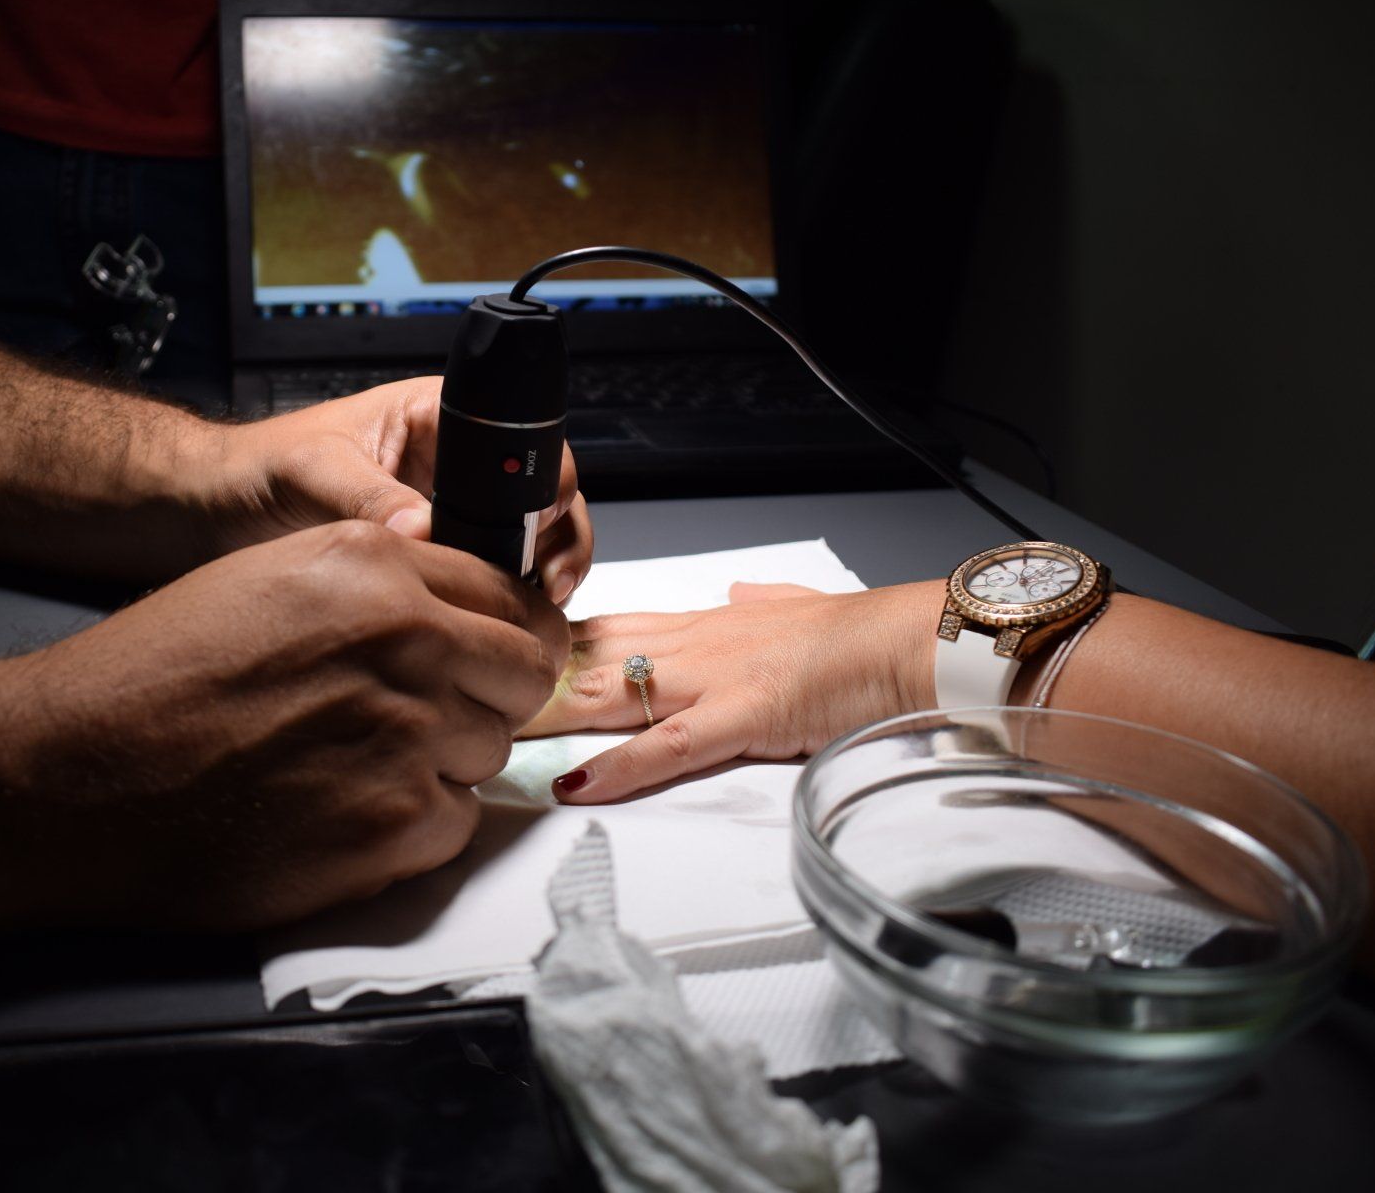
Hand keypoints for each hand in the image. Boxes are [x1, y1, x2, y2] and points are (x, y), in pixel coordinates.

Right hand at [0, 521, 569, 930]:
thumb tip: (461, 615)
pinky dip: (412, 825)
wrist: (74, 774)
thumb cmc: (152, 678)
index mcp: (376, 567)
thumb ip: (378, 586)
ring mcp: (406, 736)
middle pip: (521, 673)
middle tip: (427, 718)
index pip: (507, 597)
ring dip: (442, 762)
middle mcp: (406, 641)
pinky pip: (455, 823)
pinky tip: (340, 809)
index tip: (486, 659)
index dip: (497, 634)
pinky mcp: (393, 826)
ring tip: (350, 763)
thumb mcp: (270, 580)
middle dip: (486, 696)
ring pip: (490, 752)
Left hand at [200, 378, 592, 602]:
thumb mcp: (313, 473)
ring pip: (523, 539)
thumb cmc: (256, 470)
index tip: (540, 535)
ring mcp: (447, 508)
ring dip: (534, 573)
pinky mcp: (434, 553)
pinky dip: (499, 597)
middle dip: (555, 539)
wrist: (212, 510)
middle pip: (539, 495)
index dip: (545, 488)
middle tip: (545, 586)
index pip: (521, 443)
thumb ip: (368, 497)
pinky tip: (495, 620)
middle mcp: (453, 460)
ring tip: (529, 609)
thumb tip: (422, 527)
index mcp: (437, 415)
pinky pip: (485, 573)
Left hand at [522, 580, 937, 802]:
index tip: (499, 648)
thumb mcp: (794, 609)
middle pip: (589, 659)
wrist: (905, 644)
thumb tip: (739, 593)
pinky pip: (666, 746)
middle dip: (526, 676)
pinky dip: (617, 766)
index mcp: (702, 627)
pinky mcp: (741, 717)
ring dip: (548, 717)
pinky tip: (574, 782)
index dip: (548, 642)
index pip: (606, 630)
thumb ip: (760, 602)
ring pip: (611, 695)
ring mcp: (712, 681)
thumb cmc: (856, 636)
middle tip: (468, 686)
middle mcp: (693, 648)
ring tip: (492, 732)